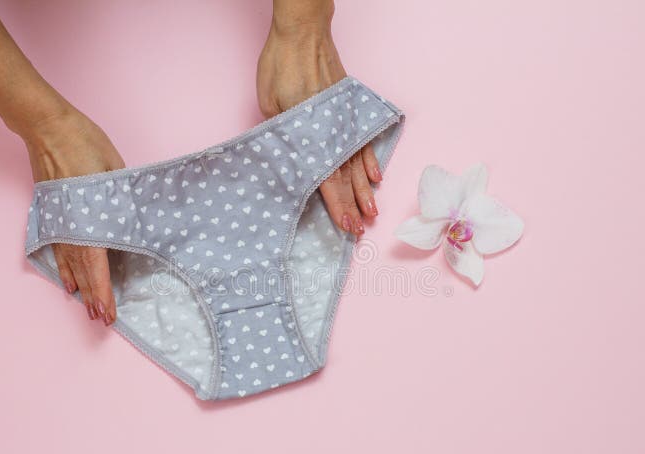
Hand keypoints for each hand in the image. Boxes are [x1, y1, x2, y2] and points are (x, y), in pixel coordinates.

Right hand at [24, 110, 124, 324]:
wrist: (49, 126)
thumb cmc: (87, 145)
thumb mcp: (116, 174)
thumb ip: (123, 204)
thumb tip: (132, 225)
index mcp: (89, 220)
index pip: (98, 267)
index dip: (103, 292)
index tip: (109, 314)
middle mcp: (71, 227)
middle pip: (83, 271)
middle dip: (94, 297)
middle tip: (103, 320)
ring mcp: (59, 221)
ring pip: (69, 263)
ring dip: (81, 287)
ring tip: (87, 308)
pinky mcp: (52, 213)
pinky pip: (58, 248)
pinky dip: (64, 267)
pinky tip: (68, 281)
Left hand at [256, 3, 381, 235]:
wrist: (303, 32)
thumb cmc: (280, 66)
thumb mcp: (270, 106)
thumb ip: (283, 137)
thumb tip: (290, 159)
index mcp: (311, 136)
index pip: (326, 181)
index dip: (337, 206)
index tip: (345, 226)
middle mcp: (333, 132)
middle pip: (345, 178)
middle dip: (352, 206)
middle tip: (359, 230)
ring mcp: (345, 121)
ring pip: (357, 164)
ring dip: (364, 190)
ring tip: (371, 212)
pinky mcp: (349, 109)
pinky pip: (363, 141)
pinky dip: (370, 160)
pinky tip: (375, 176)